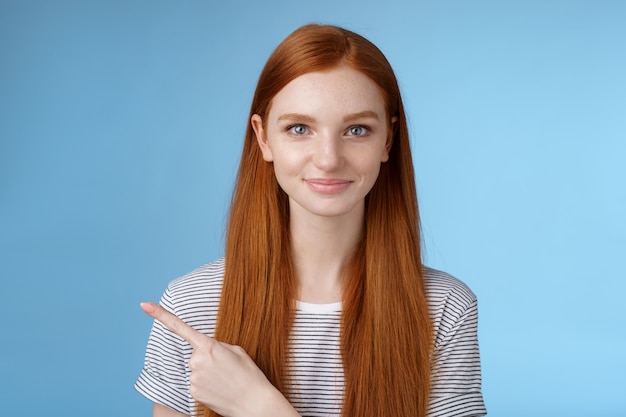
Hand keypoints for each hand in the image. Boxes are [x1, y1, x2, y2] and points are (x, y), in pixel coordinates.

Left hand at [140, 302, 298, 416]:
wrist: (253, 403)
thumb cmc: (249, 375)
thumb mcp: (236, 351)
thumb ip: (217, 346)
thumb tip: (205, 351)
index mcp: (209, 346)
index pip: (180, 327)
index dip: (160, 315)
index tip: (144, 305)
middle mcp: (196, 360)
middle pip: (196, 354)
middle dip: (208, 358)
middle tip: (226, 368)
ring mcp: (193, 377)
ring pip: (196, 369)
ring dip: (208, 372)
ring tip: (225, 379)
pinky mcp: (192, 392)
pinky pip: (196, 383)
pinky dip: (206, 385)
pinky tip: (220, 388)